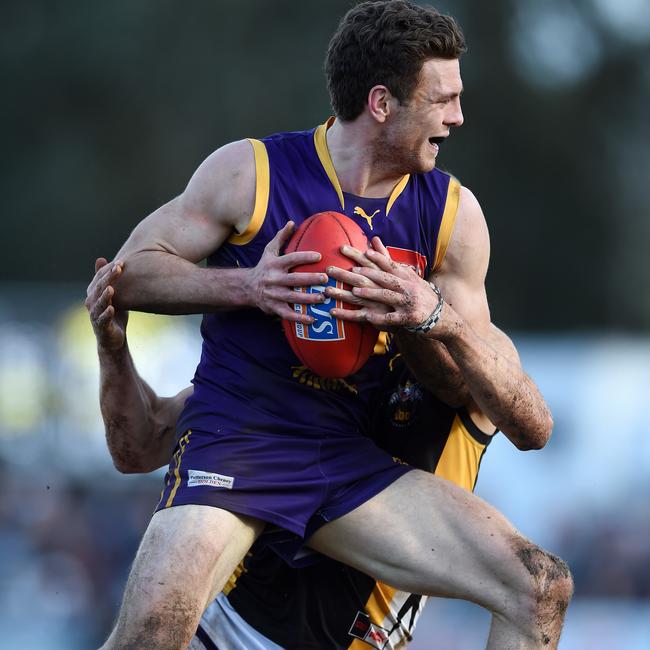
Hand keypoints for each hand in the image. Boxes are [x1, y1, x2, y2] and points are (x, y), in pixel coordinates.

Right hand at [85, 258, 128, 349]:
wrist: (113, 338)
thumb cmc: (113, 314)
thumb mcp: (112, 294)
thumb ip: (106, 279)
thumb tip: (100, 258)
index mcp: (94, 294)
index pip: (100, 279)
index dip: (108, 270)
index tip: (121, 262)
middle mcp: (92, 303)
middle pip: (99, 288)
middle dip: (108, 278)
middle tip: (118, 268)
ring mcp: (95, 315)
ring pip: (99, 304)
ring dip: (105, 296)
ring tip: (111, 288)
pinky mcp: (101, 327)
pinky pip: (103, 320)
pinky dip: (106, 314)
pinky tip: (111, 308)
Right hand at [248, 221, 328, 322]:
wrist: (247, 287)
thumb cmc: (264, 267)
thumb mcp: (269, 251)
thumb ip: (281, 237)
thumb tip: (292, 223)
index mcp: (274, 264)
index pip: (291, 259)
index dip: (304, 257)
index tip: (319, 256)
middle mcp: (274, 279)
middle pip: (294, 279)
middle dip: (310, 279)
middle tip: (325, 278)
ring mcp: (274, 295)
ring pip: (293, 297)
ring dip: (308, 299)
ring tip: (323, 298)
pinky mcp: (274, 307)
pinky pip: (288, 314)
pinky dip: (300, 318)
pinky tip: (313, 319)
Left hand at [329, 238, 450, 333]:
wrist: (442, 318)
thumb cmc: (421, 295)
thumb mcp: (408, 275)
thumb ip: (388, 259)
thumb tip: (373, 239)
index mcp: (404, 276)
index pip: (385, 264)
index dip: (370, 257)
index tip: (352, 250)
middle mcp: (406, 286)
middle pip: (379, 278)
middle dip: (358, 274)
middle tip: (340, 270)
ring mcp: (407, 302)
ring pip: (384, 296)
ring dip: (367, 293)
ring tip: (352, 292)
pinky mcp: (408, 318)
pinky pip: (390, 319)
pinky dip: (378, 318)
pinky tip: (367, 318)